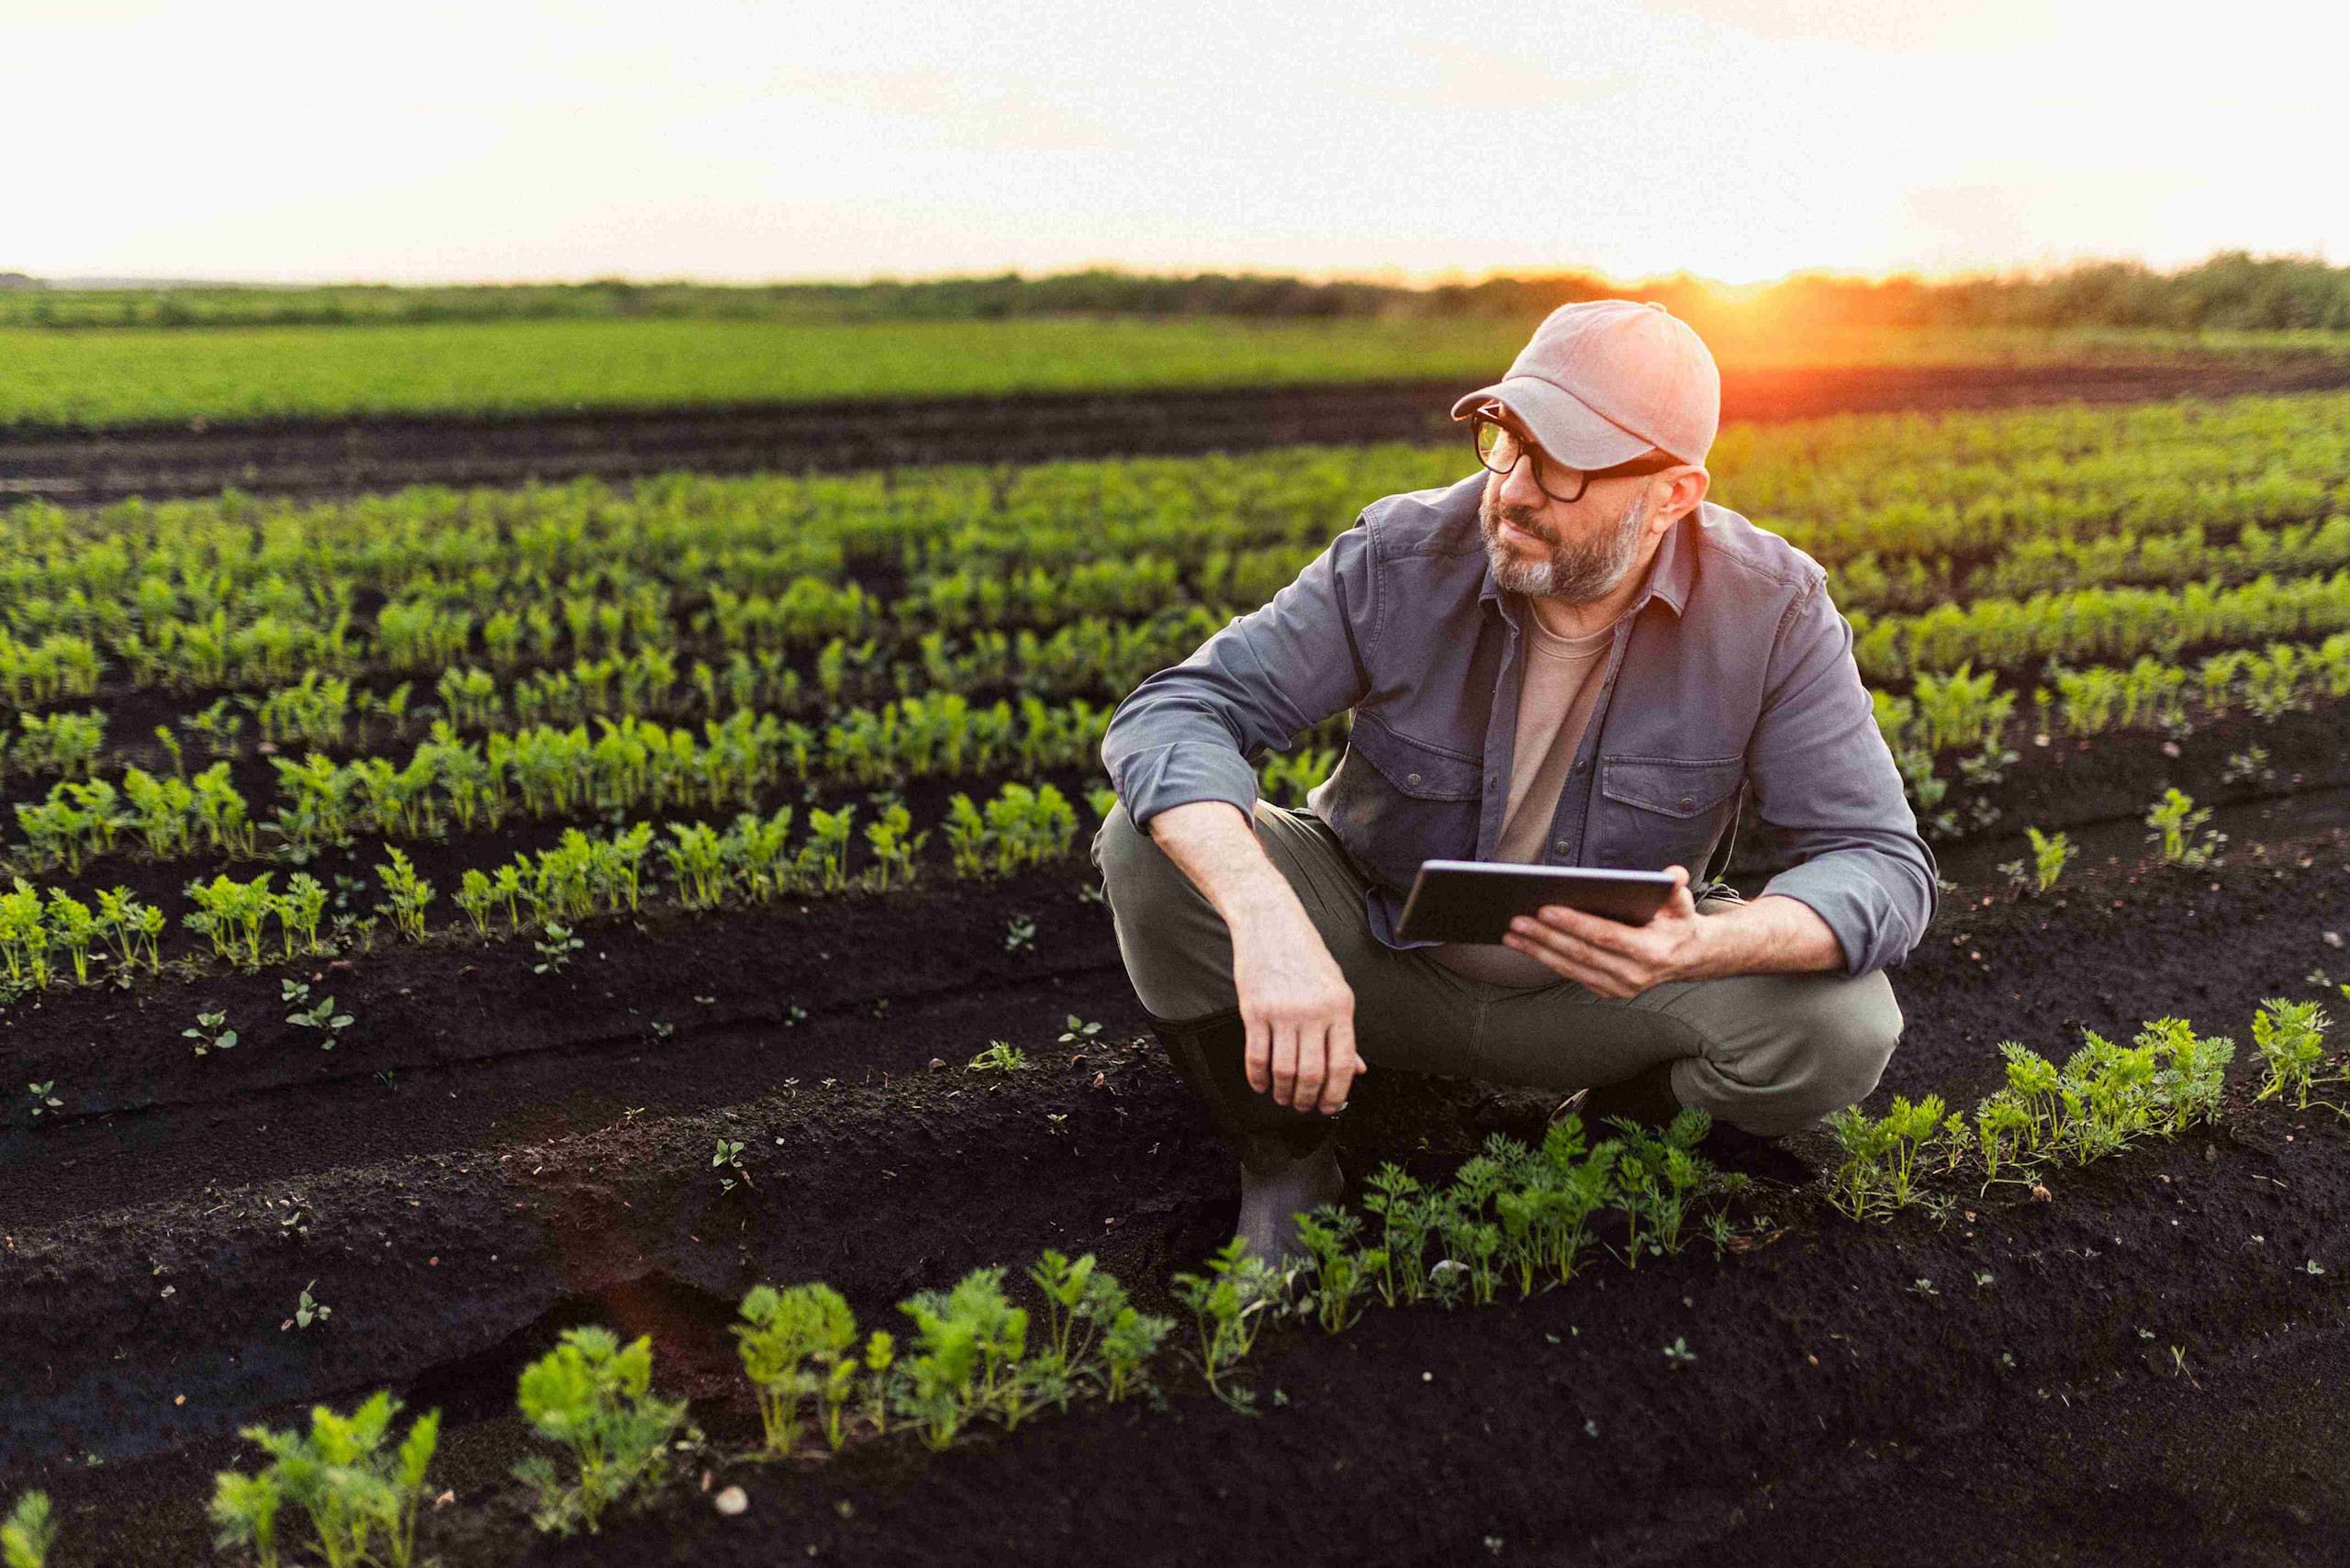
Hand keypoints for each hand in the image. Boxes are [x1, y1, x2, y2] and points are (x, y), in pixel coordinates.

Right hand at [1229, 911, 1364, 1114]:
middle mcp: (1313, 1011)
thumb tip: (1359, 1069)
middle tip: (1303, 1107)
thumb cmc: (1306, 955)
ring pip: (1284, 1071)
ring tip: (1283, 1097)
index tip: (1330, 1108)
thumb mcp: (1336, 988)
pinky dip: (1257, 1078)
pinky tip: (1260, 1084)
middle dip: (1308, 1100)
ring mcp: (1282, 1011)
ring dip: (1283, 1093)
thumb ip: (1345, 1031)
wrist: (1271, 922)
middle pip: (1312, 1073)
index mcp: (1340, 1007)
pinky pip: (1256, 1056)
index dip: (1337, 1094)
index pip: (1343, 1064)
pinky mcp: (1254, 1010)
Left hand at [1502, 865, 1709, 997]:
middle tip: (1517, 919)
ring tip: (1512, 932)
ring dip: (1537, 950)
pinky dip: (1546, 959)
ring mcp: (1619, 987)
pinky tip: (1526, 945)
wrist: (1687, 958)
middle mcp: (1633, 975)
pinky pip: (1571, 973)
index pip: (1604, 936)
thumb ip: (1677, 888)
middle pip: (1580, 953)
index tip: (1545, 908)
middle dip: (1545, 936)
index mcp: (1650, 952)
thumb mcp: (1681, 903)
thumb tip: (1673, 874)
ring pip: (1570, 967)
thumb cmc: (1677, 923)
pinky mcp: (1606, 991)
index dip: (1574, 923)